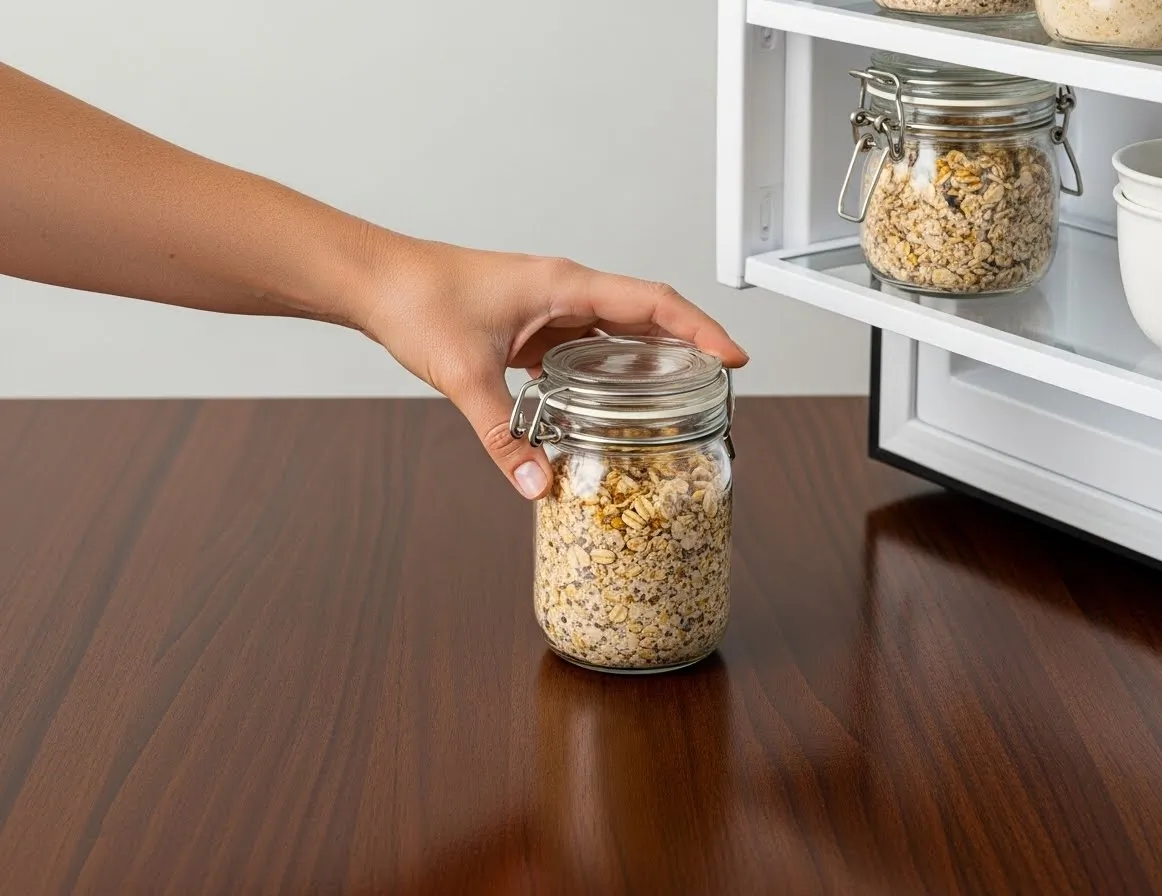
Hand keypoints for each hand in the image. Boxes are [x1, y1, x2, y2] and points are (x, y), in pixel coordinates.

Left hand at [355, 232, 748, 499]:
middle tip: (719, 388)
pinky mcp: (532, 322)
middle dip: (688, 347)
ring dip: (651, 357)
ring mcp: (549, 304)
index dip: (700, 329)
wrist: (377, 280)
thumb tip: (539, 486)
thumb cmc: (418, 301)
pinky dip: (609, 367)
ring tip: (681, 398)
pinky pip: (586, 342)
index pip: (653, 302)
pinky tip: (614, 399)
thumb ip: (504, 436)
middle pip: (646, 315)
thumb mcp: (466, 375)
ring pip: (617, 328)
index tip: (735, 356)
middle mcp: (565, 289)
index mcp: (563, 285)